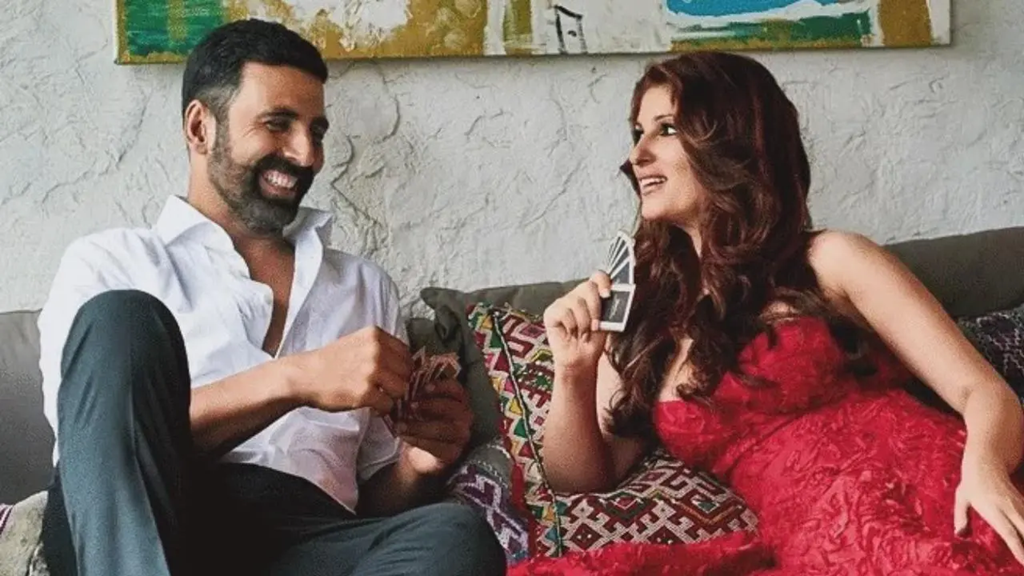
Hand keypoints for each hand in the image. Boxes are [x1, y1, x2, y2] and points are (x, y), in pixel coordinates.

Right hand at [292, 326, 411, 415]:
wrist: (305, 376)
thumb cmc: (330, 362)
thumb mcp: (357, 343)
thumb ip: (380, 348)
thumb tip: (406, 363)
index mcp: (375, 335)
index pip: (407, 353)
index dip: (403, 368)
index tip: (394, 376)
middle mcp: (376, 350)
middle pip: (407, 372)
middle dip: (399, 383)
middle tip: (386, 390)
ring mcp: (371, 371)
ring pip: (402, 388)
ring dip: (392, 397)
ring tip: (380, 398)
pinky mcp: (365, 392)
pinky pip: (388, 404)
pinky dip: (382, 409)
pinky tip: (372, 407)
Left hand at [397, 378, 472, 475]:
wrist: (418, 453)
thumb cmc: (420, 422)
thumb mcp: (419, 405)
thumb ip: (417, 394)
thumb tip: (405, 383)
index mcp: (459, 400)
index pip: (457, 389)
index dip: (442, 387)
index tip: (424, 387)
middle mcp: (465, 417)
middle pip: (454, 408)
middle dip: (431, 405)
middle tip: (410, 405)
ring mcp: (461, 437)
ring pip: (445, 429)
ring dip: (420, 426)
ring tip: (401, 425)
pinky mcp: (453, 454)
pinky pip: (438, 447)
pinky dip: (419, 441)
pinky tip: (405, 437)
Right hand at [543, 271, 611, 374]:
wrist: (580, 360)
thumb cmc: (594, 340)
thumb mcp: (607, 322)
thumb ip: (609, 307)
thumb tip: (614, 295)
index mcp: (592, 295)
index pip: (597, 276)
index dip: (603, 281)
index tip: (608, 294)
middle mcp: (576, 294)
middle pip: (588, 287)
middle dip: (595, 308)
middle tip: (595, 326)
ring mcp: (563, 302)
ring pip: (577, 302)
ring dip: (584, 323)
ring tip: (583, 334)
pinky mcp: (551, 312)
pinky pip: (564, 312)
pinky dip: (571, 326)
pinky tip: (571, 333)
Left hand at [955, 460, 1023, 563]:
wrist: (986, 463)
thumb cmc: (971, 483)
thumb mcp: (961, 498)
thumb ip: (960, 516)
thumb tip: (959, 534)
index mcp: (993, 508)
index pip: (1007, 532)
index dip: (1017, 548)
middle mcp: (1009, 507)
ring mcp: (1018, 504)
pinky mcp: (1023, 501)